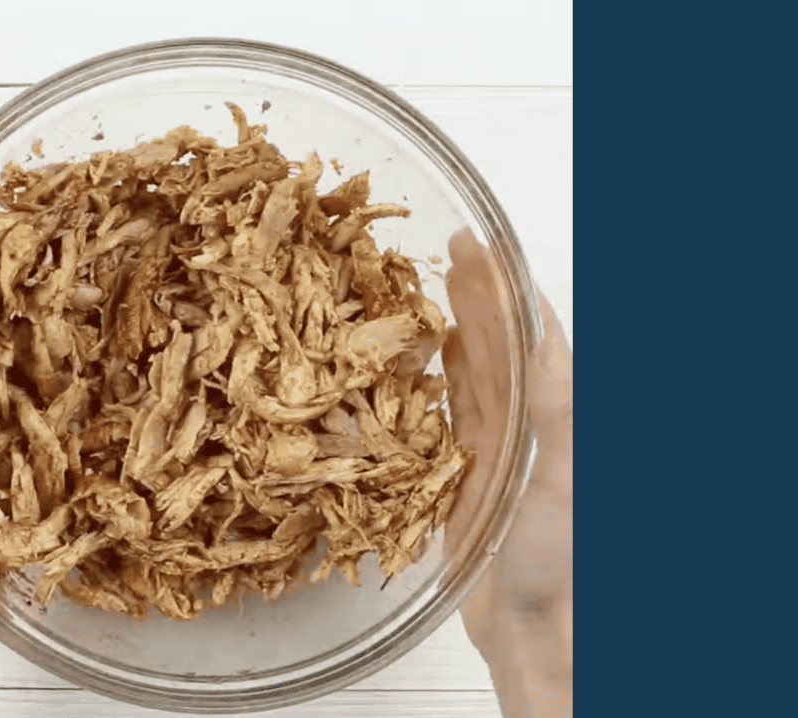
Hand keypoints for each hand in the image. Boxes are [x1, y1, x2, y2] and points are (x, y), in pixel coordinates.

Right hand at [443, 231, 571, 717]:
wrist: (532, 630)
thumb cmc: (558, 562)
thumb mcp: (567, 479)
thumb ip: (558, 410)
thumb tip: (546, 340)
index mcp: (555, 416)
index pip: (531, 337)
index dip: (507, 289)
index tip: (481, 247)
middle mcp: (526, 424)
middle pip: (498, 345)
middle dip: (475, 295)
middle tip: (447, 249)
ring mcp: (494, 449)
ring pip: (470, 374)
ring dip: (452, 329)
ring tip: (428, 288)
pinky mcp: (462, 476)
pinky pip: (445, 416)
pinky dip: (431, 383)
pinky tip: (416, 361)